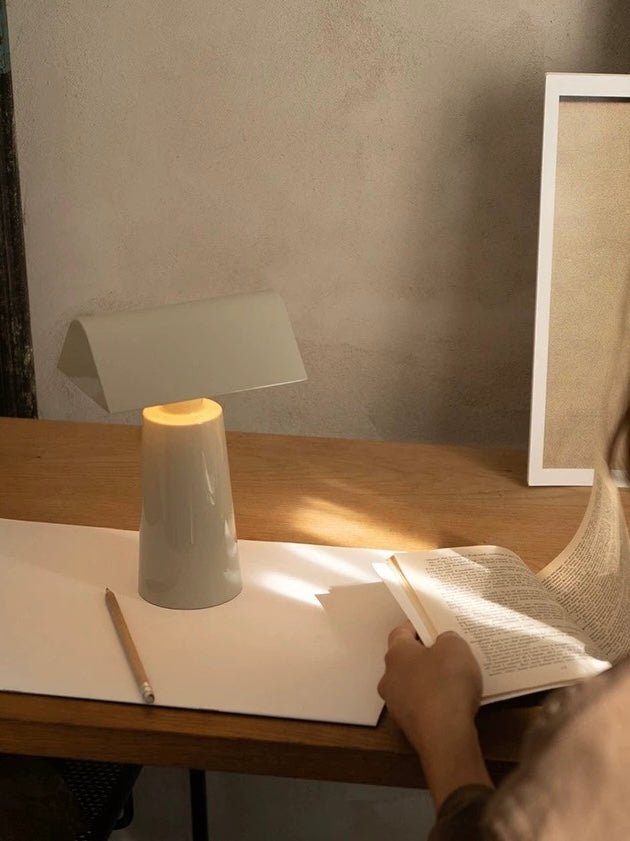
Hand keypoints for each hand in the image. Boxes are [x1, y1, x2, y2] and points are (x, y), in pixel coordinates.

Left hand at [378, 620, 490, 806]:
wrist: (445, 736)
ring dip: (428, 681)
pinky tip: (453, 704)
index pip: (400, 632)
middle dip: (423, 655)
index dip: (416, 626)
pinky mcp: (409, 727)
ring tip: (454, 680)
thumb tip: (442, 643)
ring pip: (412, 685)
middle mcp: (389, 678)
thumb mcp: (456, 648)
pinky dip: (434, 703)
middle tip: (446, 653)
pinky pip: (421, 706)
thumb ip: (448, 639)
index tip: (431, 624)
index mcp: (395, 655)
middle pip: (405, 660)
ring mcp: (396, 705)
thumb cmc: (446, 683)